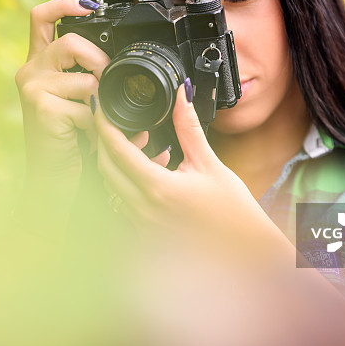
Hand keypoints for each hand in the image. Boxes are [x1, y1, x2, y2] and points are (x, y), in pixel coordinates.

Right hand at [14, 0, 109, 233]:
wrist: (54, 185)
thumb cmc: (73, 145)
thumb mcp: (83, 105)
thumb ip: (94, 80)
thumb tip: (122, 68)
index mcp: (40, 65)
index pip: (41, 17)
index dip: (66, 3)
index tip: (91, 5)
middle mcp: (31, 72)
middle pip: (70, 40)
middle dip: (101, 60)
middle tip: (112, 84)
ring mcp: (33, 89)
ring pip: (85, 74)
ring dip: (104, 97)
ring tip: (103, 119)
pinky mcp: (42, 109)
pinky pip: (88, 104)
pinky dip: (99, 123)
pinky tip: (91, 139)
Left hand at [94, 82, 272, 247]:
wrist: (243, 252)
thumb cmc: (232, 212)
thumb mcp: (209, 164)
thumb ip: (188, 127)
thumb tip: (183, 93)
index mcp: (158, 189)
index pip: (117, 150)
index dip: (104, 124)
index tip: (101, 108)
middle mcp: (143, 210)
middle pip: (105, 167)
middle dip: (108, 141)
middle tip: (123, 123)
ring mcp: (141, 224)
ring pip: (112, 185)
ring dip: (120, 162)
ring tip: (146, 146)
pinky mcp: (143, 233)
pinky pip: (123, 202)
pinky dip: (129, 181)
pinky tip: (153, 171)